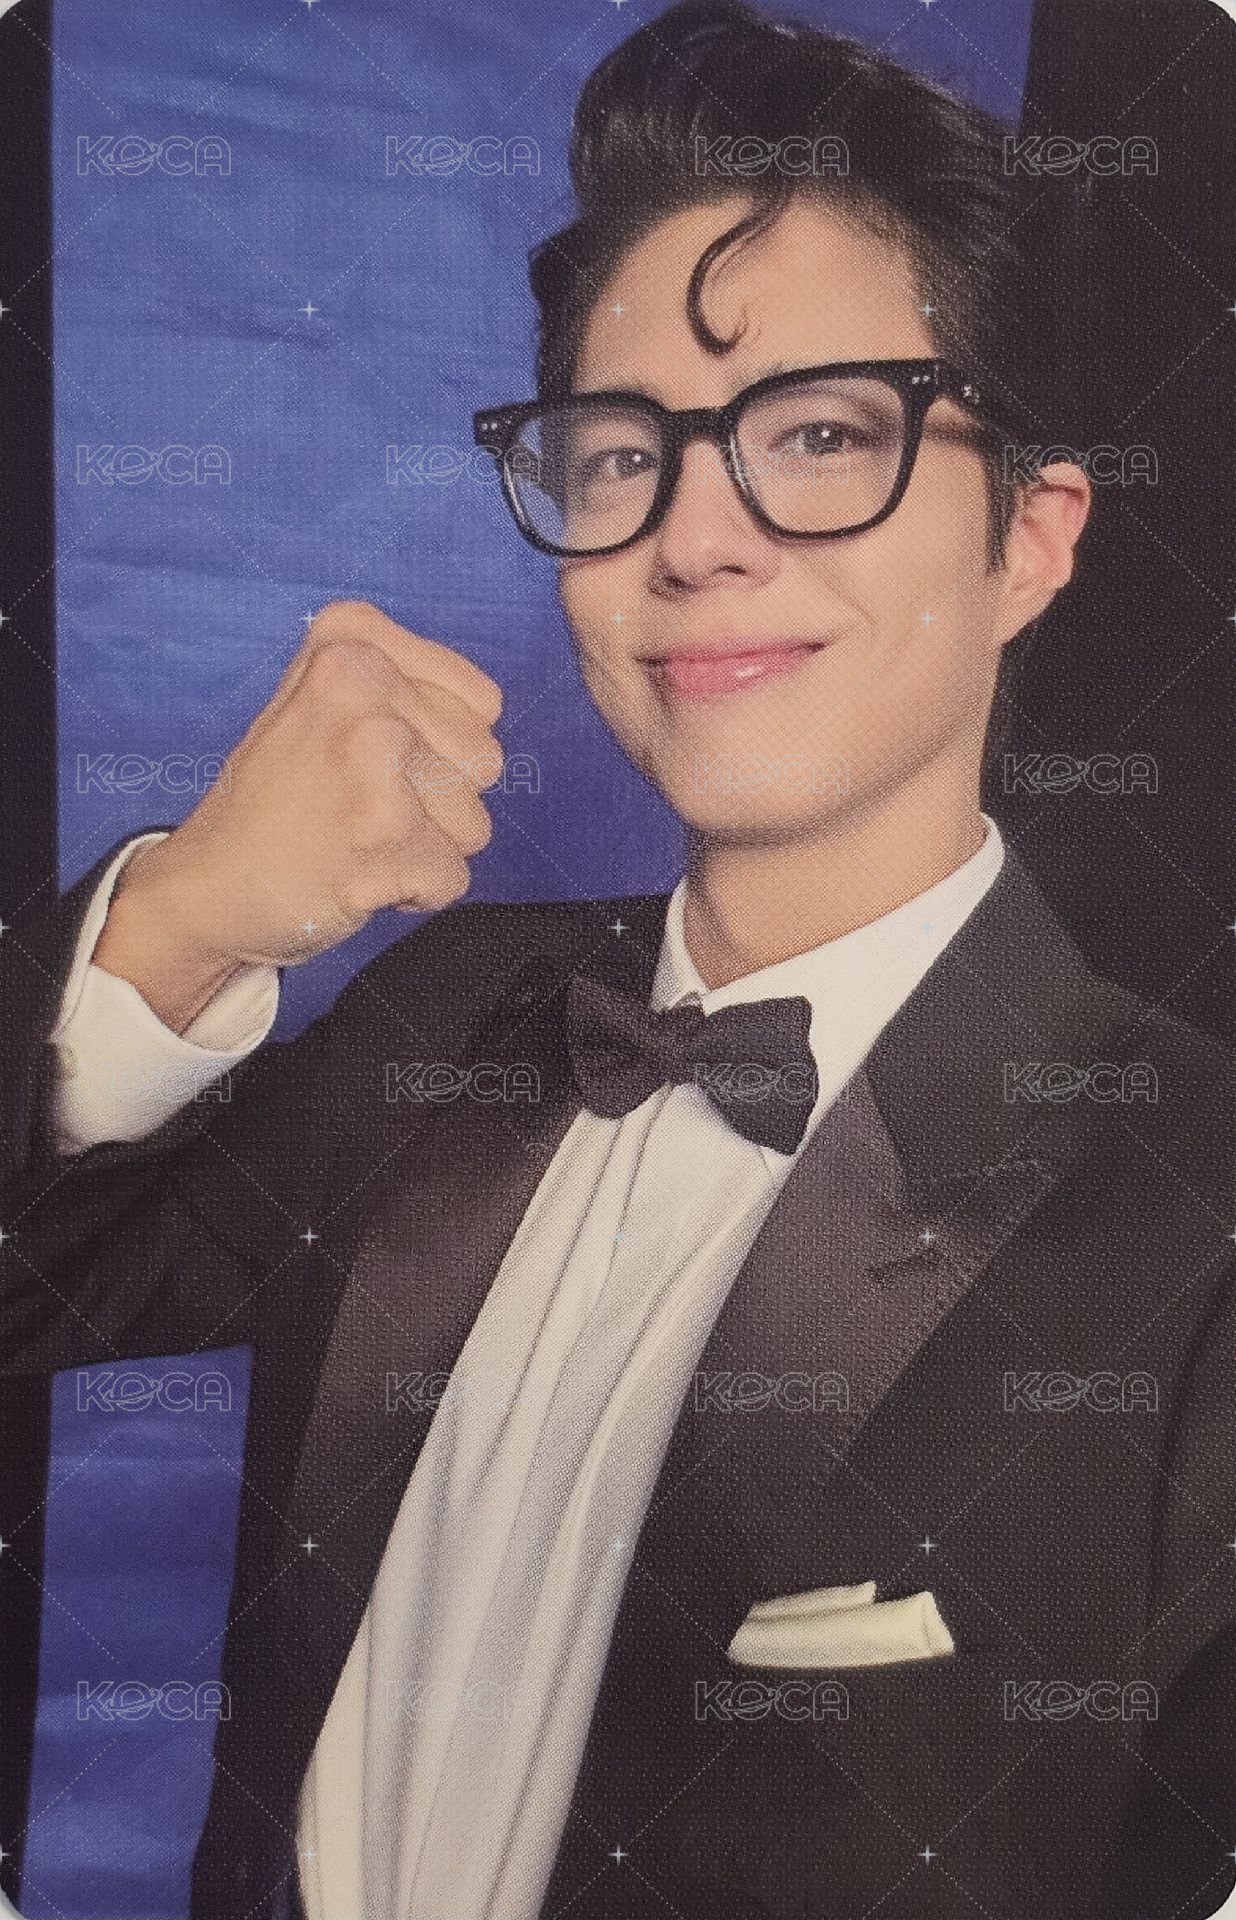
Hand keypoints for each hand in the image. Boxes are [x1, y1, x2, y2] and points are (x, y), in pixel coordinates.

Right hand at [92, 601, 503, 1031]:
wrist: (207, 885)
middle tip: (363, 806)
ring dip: (427, 847)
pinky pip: (453, 876)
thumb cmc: (277, 797)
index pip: (482, 703)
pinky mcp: (385, 835)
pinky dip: (415, 891)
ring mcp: (372, 761)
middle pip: (484, 762)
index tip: (373, 759)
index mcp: (352, 643)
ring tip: (359, 839)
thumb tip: (483, 706)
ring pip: (473, 822)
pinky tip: (358, 875)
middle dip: (439, 800)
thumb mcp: (318, 698)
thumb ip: (400, 680)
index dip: (441, 747)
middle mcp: (362, 687)